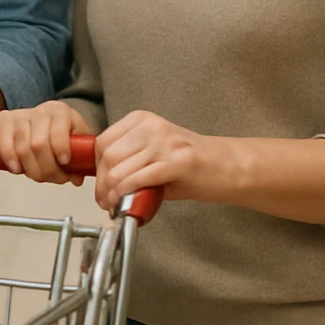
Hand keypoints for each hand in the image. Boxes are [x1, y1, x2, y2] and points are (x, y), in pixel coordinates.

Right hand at [0, 101, 91, 184]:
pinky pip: (2, 141)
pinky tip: (17, 168)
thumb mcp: (79, 142)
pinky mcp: (3, 121)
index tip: (65, 162)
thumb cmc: (64, 134)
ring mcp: (20, 115)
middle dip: (47, 169)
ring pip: (22, 147)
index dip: (60, 148)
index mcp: (61, 112)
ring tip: (38, 175)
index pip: (58, 131)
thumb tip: (76, 178)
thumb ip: (82, 159)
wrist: (47, 121)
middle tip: (53, 177)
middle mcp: (40, 111)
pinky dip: (9, 158)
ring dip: (31, 169)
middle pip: (39, 144)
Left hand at [94, 111, 229, 211]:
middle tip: (104, 200)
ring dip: (111, 192)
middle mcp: (152, 127)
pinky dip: (125, 194)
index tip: (100, 184)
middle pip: (109, 155)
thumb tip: (105, 182)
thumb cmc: (191, 164)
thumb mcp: (155, 152)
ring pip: (120, 168)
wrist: (227, 167)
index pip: (104, 141)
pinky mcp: (176, 162)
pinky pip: (138, 178)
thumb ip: (131, 159)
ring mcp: (164, 143)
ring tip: (113, 205)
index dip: (96, 167)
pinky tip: (123, 203)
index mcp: (142, 120)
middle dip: (101, 183)